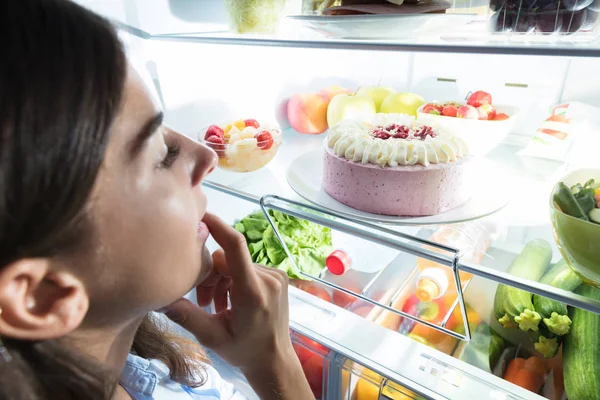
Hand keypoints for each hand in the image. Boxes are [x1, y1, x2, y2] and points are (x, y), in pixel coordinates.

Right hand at [164, 213, 293, 370]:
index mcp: (252, 292)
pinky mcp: (277, 276)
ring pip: (235, 263)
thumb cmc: (244, 351)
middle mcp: (268, 278)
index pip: (234, 246)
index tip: (200, 215)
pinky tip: (230, 301)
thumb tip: (159, 300)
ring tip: (216, 306)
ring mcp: (275, 275)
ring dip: (221, 280)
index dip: (217, 226)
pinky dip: (233, 280)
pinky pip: (246, 267)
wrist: (274, 359)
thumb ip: (187, 316)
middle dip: (210, 276)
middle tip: (202, 302)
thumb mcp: (212, 338)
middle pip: (227, 259)